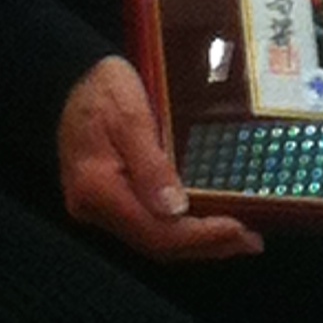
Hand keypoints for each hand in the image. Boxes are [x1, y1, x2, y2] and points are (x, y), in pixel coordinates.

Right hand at [57, 55, 261, 259]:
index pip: (156, 232)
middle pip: (157, 243)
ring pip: (154, 239)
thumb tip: (175, 209)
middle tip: (249, 241)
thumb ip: (151, 164)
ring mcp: (101, 207)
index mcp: (97, 189)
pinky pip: (150, 224)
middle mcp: (95, 208)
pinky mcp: (111, 200)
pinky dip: (181, 228)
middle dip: (207, 245)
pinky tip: (206, 223)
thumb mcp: (130, 116)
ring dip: (198, 242)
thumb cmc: (101, 88)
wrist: (73, 76)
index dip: (200, 236)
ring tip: (238, 238)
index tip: (237, 229)